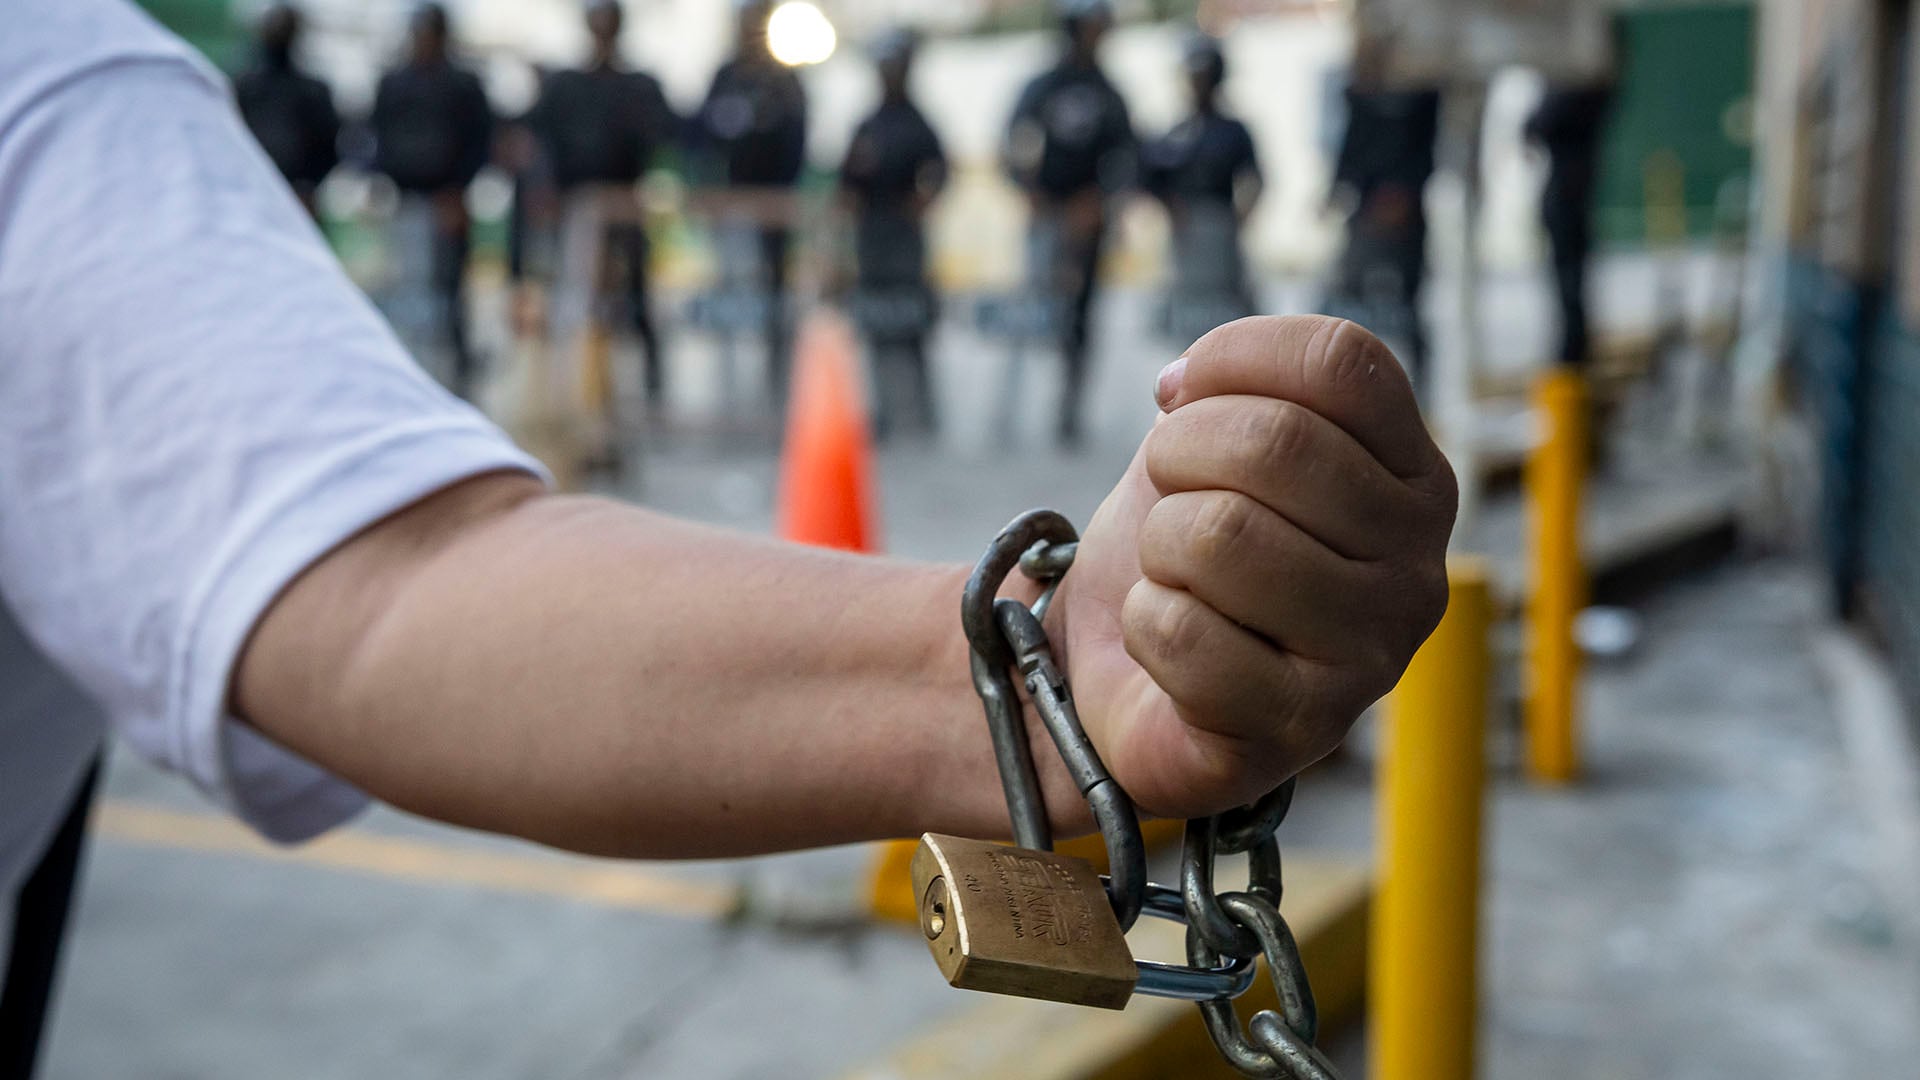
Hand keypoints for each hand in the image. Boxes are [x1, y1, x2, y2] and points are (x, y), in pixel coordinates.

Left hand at [1055, 316, 1455, 818]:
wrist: (1133, 677)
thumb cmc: (1190, 555)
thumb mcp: (1214, 447)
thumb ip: (1229, 395)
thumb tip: (1184, 385)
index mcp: (1416, 480)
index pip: (1342, 362)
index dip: (1235, 357)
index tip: (1179, 394)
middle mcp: (1417, 567)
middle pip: (1275, 442)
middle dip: (1177, 455)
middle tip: (1166, 496)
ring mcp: (1371, 656)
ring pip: (1221, 535)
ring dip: (1160, 546)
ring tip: (1176, 574)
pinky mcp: (1300, 728)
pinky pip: (1181, 631)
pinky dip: (1144, 622)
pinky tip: (1170, 643)